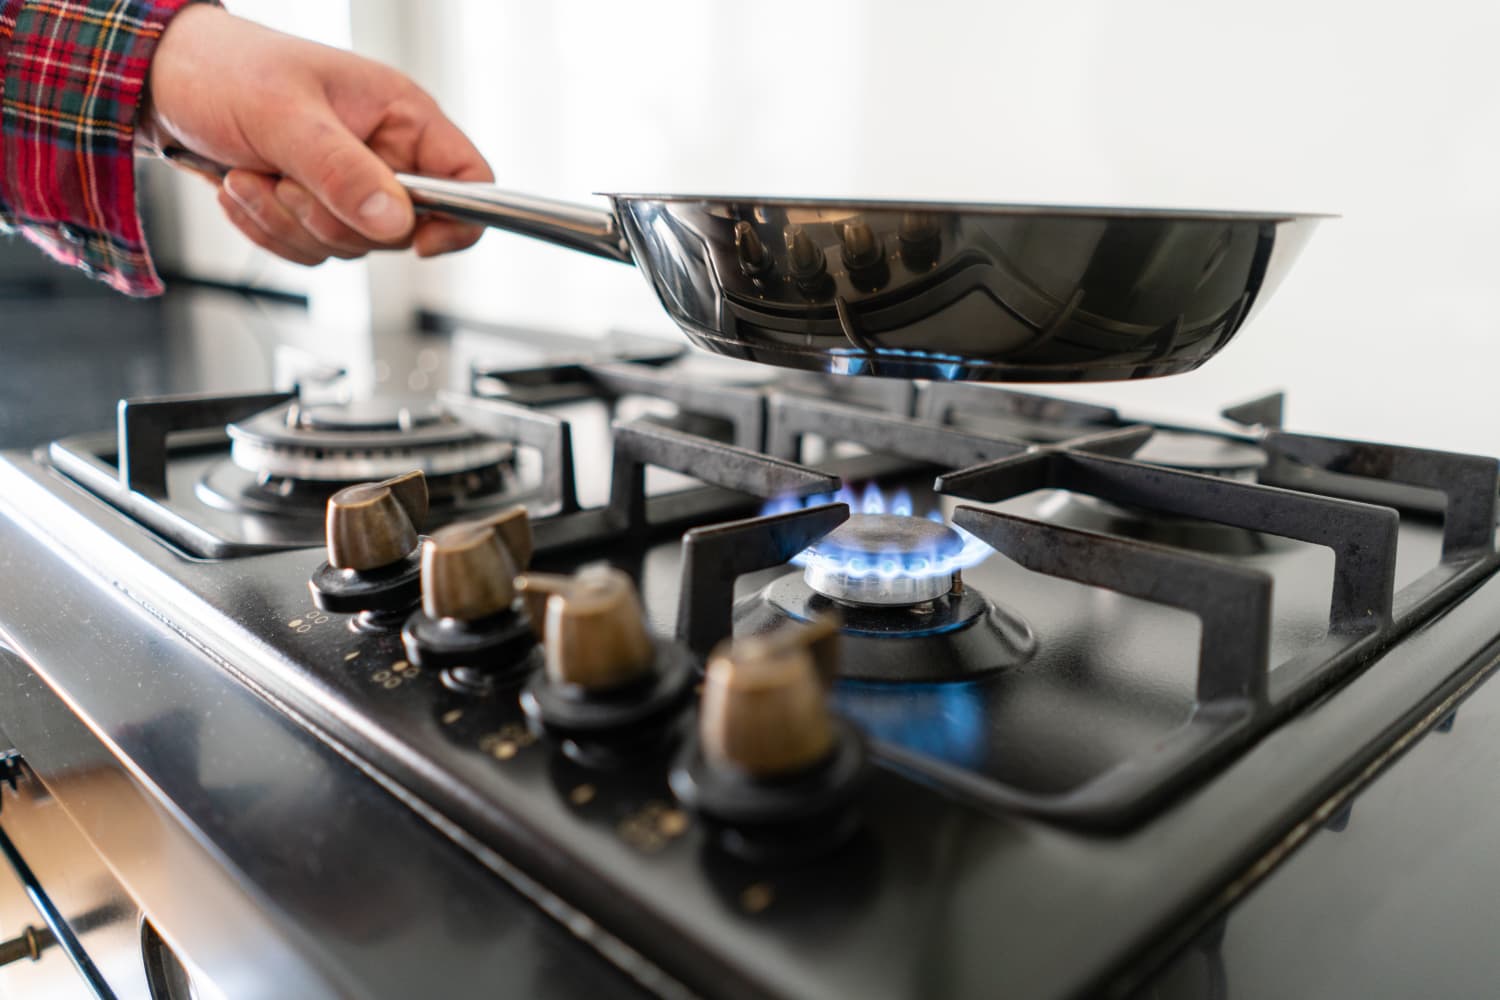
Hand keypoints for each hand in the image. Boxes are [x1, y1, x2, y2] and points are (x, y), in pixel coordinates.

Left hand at [145, 5, 490, 264]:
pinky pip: (311, 253)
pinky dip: (270, 231)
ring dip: (289, 223)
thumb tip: (397, 222)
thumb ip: (343, 171)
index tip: (417, 240)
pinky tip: (244, 187)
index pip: (469, 179)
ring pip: (350, 247)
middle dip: (331, 217)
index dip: (457, 219)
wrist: (161, 80)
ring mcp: (349, 186)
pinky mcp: (315, 210)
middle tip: (286, 179)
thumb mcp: (286, 116)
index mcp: (401, 117)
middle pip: (399, 230)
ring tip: (251, 175)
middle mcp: (385, 154)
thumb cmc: (224, 69)